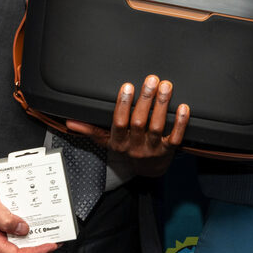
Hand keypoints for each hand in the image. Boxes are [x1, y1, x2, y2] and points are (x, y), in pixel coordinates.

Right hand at [0, 174, 56, 252]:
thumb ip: (6, 219)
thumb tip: (23, 229)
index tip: (50, 246)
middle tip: (55, 244)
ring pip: (20, 251)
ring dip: (36, 247)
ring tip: (50, 238)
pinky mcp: (3, 231)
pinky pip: (19, 240)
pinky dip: (31, 238)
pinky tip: (39, 231)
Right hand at [65, 75, 189, 176]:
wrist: (147, 172)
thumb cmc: (126, 150)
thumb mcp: (106, 142)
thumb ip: (90, 130)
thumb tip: (70, 122)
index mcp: (119, 142)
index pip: (119, 122)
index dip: (123, 105)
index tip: (127, 86)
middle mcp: (135, 145)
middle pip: (139, 122)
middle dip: (145, 99)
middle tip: (151, 80)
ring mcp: (152, 148)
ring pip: (157, 126)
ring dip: (162, 105)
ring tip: (165, 86)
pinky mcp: (168, 150)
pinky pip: (175, 137)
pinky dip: (180, 122)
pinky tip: (183, 107)